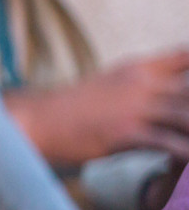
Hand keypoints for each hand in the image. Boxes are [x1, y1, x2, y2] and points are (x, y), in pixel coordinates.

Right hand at [5, 50, 188, 167]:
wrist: (36, 121)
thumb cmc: (72, 108)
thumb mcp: (110, 84)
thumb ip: (141, 83)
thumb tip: (167, 90)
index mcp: (139, 68)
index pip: (187, 56)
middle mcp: (141, 83)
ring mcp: (134, 108)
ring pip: (188, 114)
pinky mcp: (126, 133)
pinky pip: (170, 143)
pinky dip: (187, 153)